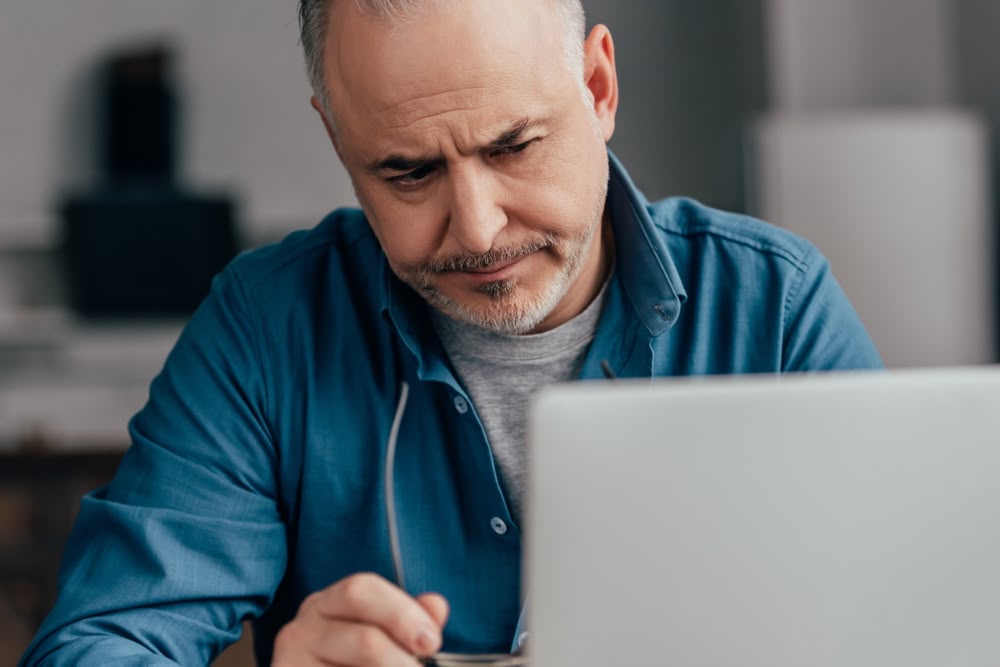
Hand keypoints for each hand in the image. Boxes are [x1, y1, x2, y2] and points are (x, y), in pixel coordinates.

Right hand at [271, 572, 449, 665]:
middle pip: (365, 639)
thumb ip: (409, 621)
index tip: (432, 642)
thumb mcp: (380, 636)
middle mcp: (300, 630)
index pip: (361, 590)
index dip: (402, 613)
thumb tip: (437, 604)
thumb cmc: (351, 661)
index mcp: (326, 605)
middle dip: (401, 659)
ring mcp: (290, 663)